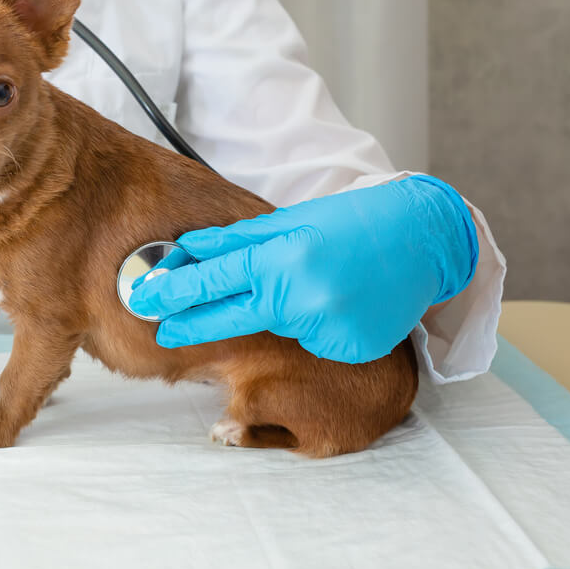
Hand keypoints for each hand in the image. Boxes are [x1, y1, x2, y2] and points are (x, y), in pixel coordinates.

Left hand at [128, 176, 478, 362]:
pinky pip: (315, 342)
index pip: (215, 281)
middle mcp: (301, 297)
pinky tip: (342, 300)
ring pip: (280, 329)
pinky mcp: (348, 347)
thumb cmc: (355, 221)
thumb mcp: (292, 221)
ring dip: (285, 310)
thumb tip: (191, 249)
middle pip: (230, 319)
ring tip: (322, 281)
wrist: (424, 238)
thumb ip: (240, 241)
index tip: (145, 300)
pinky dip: (317, 324)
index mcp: (284, 258)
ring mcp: (326, 327)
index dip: (176, 293)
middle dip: (193, 324)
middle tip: (165, 331)